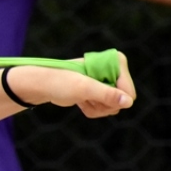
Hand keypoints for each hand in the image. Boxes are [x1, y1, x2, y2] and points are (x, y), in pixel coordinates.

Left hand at [11, 52, 135, 117]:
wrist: (42, 85)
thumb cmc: (60, 82)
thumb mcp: (84, 88)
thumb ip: (107, 94)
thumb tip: (128, 102)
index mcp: (115, 62)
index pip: (129, 93)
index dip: (112, 100)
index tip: (93, 94)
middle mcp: (114, 70)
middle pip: (122, 102)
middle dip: (103, 106)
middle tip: (86, 98)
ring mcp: (107, 82)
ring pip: (113, 107)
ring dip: (96, 108)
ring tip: (81, 99)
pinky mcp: (100, 91)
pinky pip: (105, 108)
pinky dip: (92, 109)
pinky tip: (80, 101)